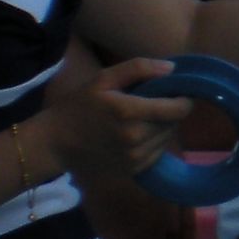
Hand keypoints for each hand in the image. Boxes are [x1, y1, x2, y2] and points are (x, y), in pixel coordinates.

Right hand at [27, 57, 190, 179]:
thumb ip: (138, 69)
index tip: (176, 92)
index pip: (178, 108)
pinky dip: (154, 141)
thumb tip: (172, 68)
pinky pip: (158, 152)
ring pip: (168, 137)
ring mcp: (136, 157)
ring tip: (142, 118)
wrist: (55, 143)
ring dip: (163, 127)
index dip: (183, 99)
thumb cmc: (78, 106)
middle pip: (175, 122)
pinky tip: (136, 134)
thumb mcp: (102, 79)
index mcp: (129, 112)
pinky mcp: (134, 170)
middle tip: (152, 103)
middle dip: (170, 111)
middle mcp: (136, 137)